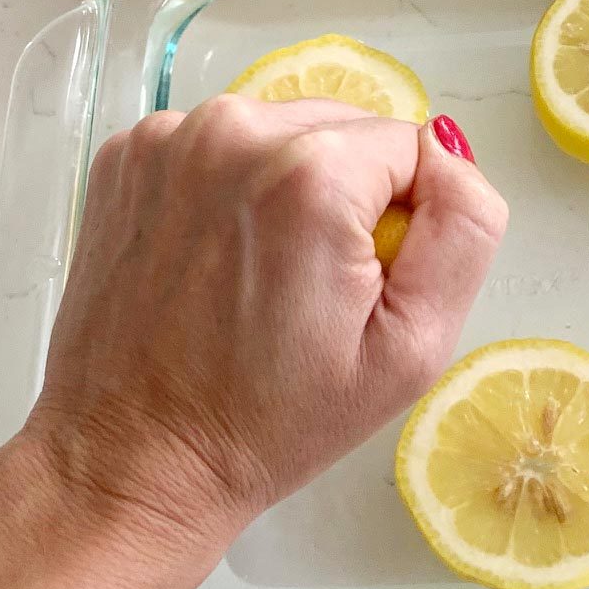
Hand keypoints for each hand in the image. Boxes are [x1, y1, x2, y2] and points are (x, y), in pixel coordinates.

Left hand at [21, 96, 507, 552]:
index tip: (358, 290)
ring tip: (258, 279)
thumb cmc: (274, 421)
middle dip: (348, 198)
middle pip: (346, 130)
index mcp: (312, 173)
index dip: (403, 224)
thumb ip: (463, 229)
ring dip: (288, 188)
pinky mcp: (125, 156)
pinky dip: (226, 190)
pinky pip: (216, 147)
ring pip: (280, 133)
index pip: (413, 150)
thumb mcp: (413, 348)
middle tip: (312, 291)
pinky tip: (211, 262)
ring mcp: (167, 138)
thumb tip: (448, 151)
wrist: (134, 459)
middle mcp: (234, 129)